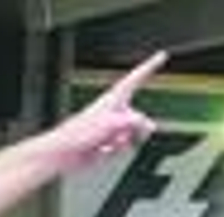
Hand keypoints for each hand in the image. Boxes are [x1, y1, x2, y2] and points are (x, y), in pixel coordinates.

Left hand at [50, 51, 164, 168]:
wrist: (61, 154)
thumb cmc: (77, 133)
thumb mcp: (111, 122)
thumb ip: (134, 121)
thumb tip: (148, 125)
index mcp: (113, 99)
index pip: (136, 78)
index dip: (149, 66)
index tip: (161, 55)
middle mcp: (113, 112)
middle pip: (139, 117)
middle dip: (137, 128)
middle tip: (129, 135)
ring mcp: (110, 129)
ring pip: (131, 135)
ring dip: (122, 142)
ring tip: (105, 144)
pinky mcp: (105, 144)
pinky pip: (121, 148)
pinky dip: (114, 151)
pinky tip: (100, 151)